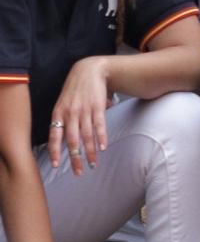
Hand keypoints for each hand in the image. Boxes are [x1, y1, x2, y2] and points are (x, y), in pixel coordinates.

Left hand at [49, 56, 110, 174]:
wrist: (90, 69)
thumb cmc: (76, 88)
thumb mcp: (64, 102)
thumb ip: (65, 119)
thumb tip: (68, 136)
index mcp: (58, 113)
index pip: (54, 136)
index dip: (55, 152)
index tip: (56, 165)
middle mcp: (70, 114)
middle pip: (72, 141)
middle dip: (75, 158)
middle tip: (79, 172)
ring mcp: (84, 110)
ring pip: (86, 136)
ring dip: (90, 152)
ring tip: (93, 163)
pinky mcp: (97, 107)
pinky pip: (99, 125)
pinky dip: (101, 137)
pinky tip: (103, 147)